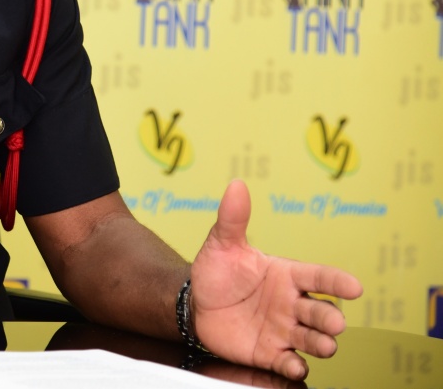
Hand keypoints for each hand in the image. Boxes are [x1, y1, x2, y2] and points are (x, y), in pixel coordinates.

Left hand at [191, 179, 362, 379]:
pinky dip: (294, 365)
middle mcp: (291, 304)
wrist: (195, 306)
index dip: (337, 282)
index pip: (319, 277)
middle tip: (335, 323)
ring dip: (322, 344)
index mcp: (286, 275)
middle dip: (331, 318)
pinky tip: (294, 364)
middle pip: (321, 312)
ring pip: (312, 339)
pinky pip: (289, 362)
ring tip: (325, 345)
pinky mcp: (271, 353)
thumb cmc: (217, 273)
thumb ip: (232, 218)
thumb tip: (236, 186)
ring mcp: (283, 330)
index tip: (355, 287)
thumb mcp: (222, 244)